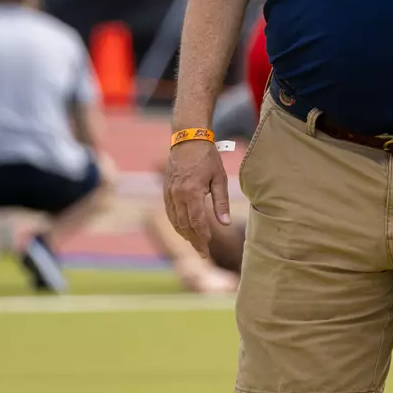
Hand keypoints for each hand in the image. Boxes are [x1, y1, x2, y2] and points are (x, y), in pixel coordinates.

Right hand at [163, 139, 230, 259]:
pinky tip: (184, 229)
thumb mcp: (220, 178)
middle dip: (194, 240)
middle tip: (203, 253)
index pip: (196, 222)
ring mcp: (169, 193)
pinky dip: (177, 224)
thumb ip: (221, 202)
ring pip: (175, 221)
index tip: (208, 247)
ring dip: (184, 234)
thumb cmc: (207, 157)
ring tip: (195, 244)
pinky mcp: (166, 191)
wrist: (188, 139)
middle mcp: (177, 195)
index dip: (202, 237)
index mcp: (192, 192)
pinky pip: (170, 212)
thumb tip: (226, 223)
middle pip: (184, 225)